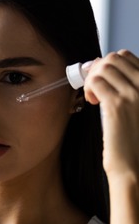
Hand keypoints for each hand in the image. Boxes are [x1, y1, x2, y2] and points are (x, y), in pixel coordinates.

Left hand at [83, 49, 138, 178]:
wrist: (136, 167)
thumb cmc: (135, 141)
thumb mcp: (138, 109)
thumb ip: (131, 90)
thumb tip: (105, 69)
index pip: (128, 57)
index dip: (108, 64)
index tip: (100, 78)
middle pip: (114, 58)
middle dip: (98, 69)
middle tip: (94, 87)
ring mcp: (134, 94)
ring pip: (104, 67)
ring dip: (92, 78)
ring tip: (94, 96)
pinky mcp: (117, 105)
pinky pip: (96, 81)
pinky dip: (89, 87)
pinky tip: (92, 102)